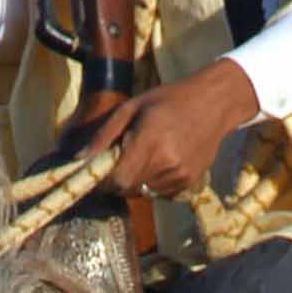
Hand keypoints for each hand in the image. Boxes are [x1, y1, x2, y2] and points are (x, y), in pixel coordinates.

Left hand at [73, 57, 260, 198]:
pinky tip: (159, 159)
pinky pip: (159, 192)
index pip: (118, 179)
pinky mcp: (189, 182)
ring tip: (142, 155)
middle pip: (127, 188)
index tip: (94, 175)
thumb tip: (78, 159)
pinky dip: (151, 182)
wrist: (214, 103)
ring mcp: (180, 175)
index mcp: (150, 141)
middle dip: (115, 180)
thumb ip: (104, 136)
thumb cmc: (168, 100)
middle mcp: (167, 163)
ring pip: (142, 192)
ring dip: (134, 180)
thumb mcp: (131, 108)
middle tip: (116, 161)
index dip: (102, 182)